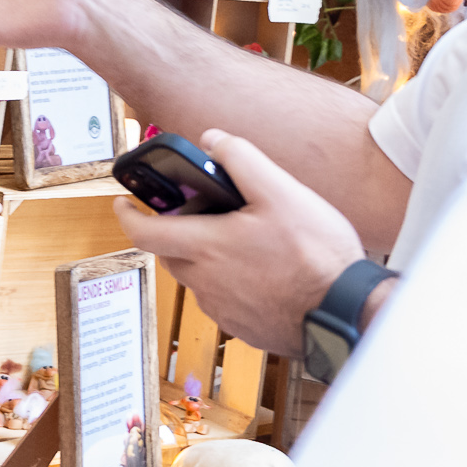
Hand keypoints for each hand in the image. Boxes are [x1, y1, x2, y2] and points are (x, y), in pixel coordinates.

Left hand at [113, 129, 364, 355]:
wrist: (344, 313)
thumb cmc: (316, 255)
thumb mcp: (282, 191)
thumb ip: (241, 159)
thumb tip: (212, 139)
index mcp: (207, 247)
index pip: (144, 232)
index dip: (127, 214)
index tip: (122, 202)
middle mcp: (205, 282)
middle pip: (171, 252)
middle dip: (176, 231)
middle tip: (202, 213)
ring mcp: (223, 309)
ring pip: (197, 276)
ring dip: (206, 256)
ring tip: (244, 238)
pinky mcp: (242, 326)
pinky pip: (222, 298)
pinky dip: (230, 280)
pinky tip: (264, 269)